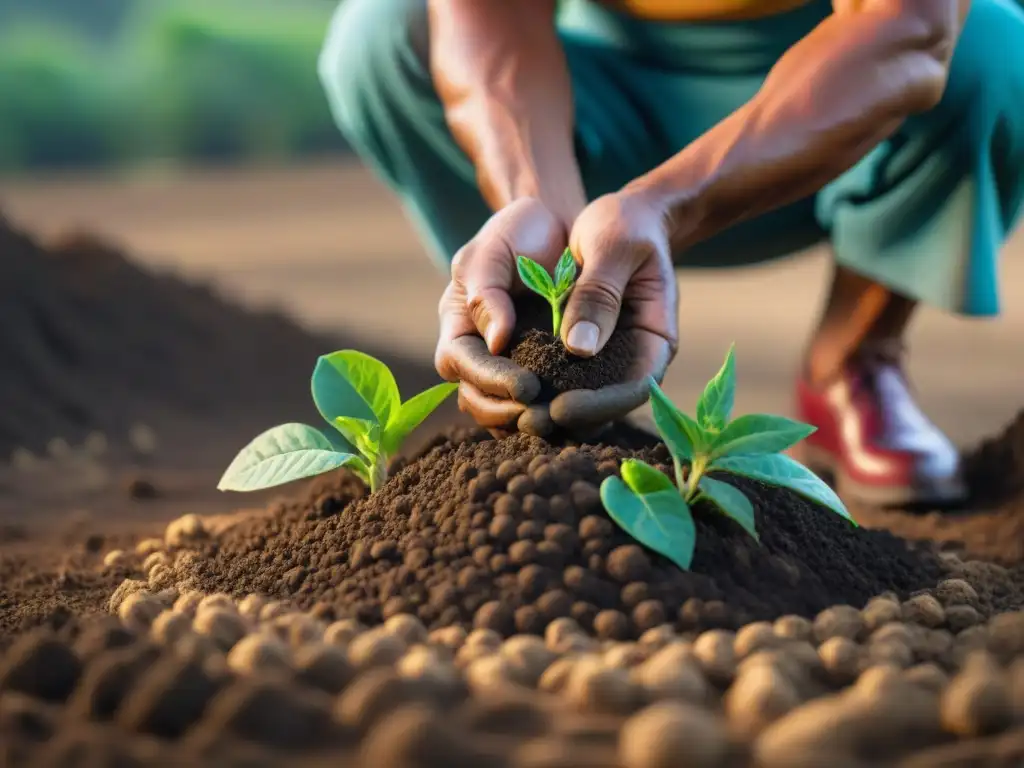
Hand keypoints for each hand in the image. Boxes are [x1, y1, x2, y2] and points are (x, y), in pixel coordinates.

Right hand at [434, 198, 566, 434]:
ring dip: (528, 424)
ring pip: (502, 412)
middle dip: (506, 412)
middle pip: (475, 399)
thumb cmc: (519, 232)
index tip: (527, 387)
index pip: (460, 364)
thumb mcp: (494, 249)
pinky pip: (536, 408)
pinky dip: (554, 417)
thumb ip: (487, 292)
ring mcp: (504, 367)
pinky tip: (580, 420)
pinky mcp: (537, 374)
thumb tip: (495, 342)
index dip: (489, 380)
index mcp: (457, 324)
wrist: (556, 228)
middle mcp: (476, 353)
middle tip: (545, 416)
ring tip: (563, 424)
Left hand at [520, 190, 677, 436]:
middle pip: (607, 407)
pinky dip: (539, 390)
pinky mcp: (582, 352)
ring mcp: (609, 358)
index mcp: (656, 339)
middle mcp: (635, 358)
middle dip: (569, 418)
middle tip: (526, 421)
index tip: (560, 407)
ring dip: (549, 411)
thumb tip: (578, 348)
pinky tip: (507, 393)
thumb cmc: (625, 224)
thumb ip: (597, 294)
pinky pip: (562, 381)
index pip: (634, 389)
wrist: (623, 215)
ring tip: (511, 414)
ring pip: (583, 401)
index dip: (599, 406)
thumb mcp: (613, 246)